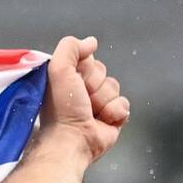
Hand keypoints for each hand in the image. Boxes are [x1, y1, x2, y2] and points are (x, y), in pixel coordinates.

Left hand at [41, 35, 128, 162]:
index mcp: (67, 80)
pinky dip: (114, 112)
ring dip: (104, 100)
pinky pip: (124, 103)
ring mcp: (97, 105)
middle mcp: (81, 92)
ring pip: (114, 87)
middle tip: (82, 99)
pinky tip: (102, 120)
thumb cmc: (61, 109)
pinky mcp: (111, 118)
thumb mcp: (58, 70)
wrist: (72, 140)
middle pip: (103, 72)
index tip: (75, 79)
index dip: (85, 68)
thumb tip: (91, 42)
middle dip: (95, 84)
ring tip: (91, 112)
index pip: (88, 60)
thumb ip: (70, 47)